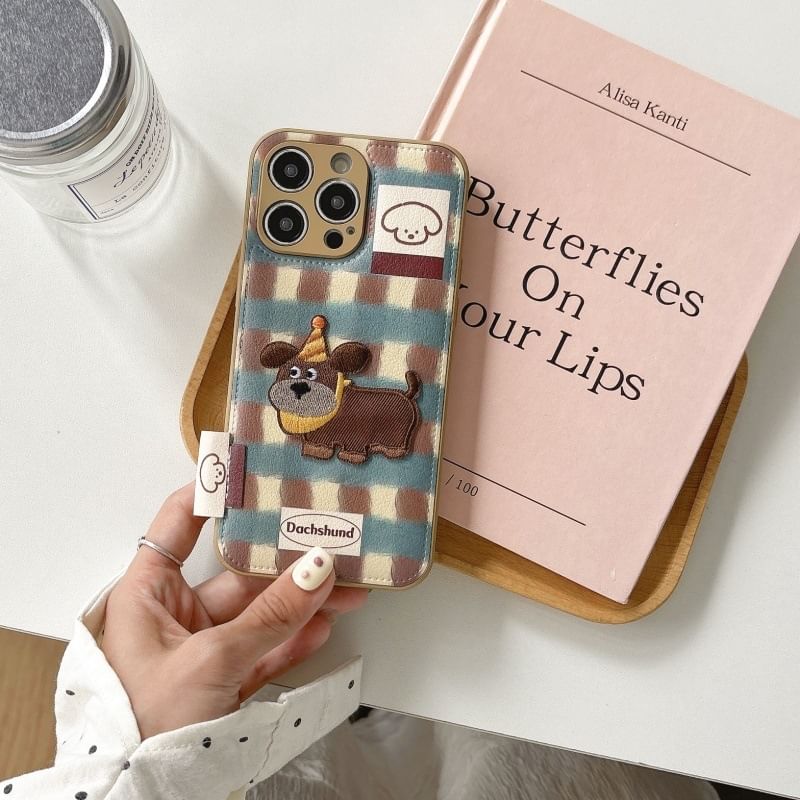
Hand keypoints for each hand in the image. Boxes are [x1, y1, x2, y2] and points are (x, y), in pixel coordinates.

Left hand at [101, 484, 366, 738]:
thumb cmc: (144, 728)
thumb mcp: (210, 661)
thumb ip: (270, 616)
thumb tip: (316, 570)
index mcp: (146, 593)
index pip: (178, 523)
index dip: (212, 493)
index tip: (252, 472)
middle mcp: (173, 613)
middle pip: (236, 573)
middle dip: (286, 564)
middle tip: (326, 544)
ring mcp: (202, 646)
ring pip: (260, 613)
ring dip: (302, 602)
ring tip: (344, 586)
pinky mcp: (224, 677)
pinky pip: (266, 648)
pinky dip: (294, 639)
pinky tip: (323, 622)